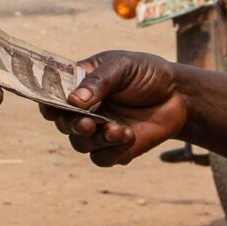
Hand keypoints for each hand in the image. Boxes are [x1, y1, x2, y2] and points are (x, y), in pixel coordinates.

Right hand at [50, 51, 188, 167]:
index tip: (51, 109)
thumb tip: (73, 100)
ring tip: (118, 129)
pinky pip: (100, 159)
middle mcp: (85, 110)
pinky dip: (111, 152)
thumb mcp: (122, 66)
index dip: (47, 103)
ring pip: (80, 144)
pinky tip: (128, 136)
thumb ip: (99, 81)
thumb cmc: (148, 74)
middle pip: (62, 124)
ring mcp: (98, 130)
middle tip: (87, 123)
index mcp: (80, 85)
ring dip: (95, 139)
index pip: (53, 96)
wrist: (179, 96)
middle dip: (72, 126)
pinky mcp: (114, 149)